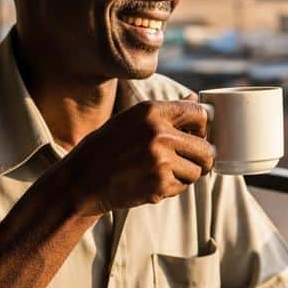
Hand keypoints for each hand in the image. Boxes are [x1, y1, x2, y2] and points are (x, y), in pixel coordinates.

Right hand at [62, 93, 213, 215]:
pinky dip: (171, 189)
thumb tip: (197, 99)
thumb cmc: (106, 148)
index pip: (201, 114)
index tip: (198, 136)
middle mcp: (158, 133)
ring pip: (196, 171)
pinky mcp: (159, 184)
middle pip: (207, 148)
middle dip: (201, 159)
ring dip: (185, 175)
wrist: (80, 181)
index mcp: (151, 111)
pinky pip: (182, 187)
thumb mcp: (132, 120)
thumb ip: (166, 112)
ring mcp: (160, 160)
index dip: (205, 128)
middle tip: (189, 163)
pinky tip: (150, 183)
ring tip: (161, 173)